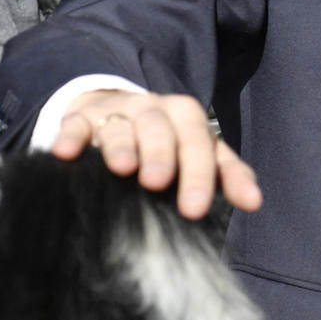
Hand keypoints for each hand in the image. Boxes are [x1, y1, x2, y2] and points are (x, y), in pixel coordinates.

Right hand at [53, 89, 262, 219]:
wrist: (113, 110)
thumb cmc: (165, 143)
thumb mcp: (198, 153)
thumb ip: (227, 175)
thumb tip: (255, 202)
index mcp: (185, 118)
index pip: (198, 142)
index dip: (200, 174)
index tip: (196, 208)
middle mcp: (152, 110)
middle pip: (160, 128)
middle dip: (162, 155)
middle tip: (158, 183)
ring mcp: (115, 112)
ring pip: (120, 125)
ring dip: (121, 146)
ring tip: (121, 168)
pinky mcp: (79, 118)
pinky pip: (74, 125)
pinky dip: (70, 138)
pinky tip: (66, 154)